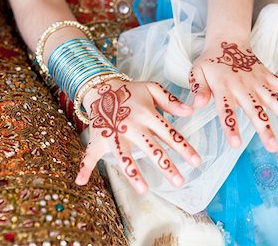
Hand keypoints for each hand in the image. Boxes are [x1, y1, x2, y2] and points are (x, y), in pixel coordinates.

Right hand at [75, 80, 201, 193]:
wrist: (102, 87)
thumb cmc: (130, 91)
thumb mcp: (152, 89)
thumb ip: (171, 100)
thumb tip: (191, 112)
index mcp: (147, 115)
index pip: (170, 134)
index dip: (184, 148)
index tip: (197, 162)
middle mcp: (132, 126)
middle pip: (152, 149)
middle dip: (166, 166)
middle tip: (179, 182)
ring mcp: (114, 134)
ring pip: (124, 156)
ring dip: (133, 174)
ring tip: (144, 190)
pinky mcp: (99, 138)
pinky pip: (89, 154)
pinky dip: (84, 167)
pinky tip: (80, 181)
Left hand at [190, 40, 277, 151]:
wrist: (226, 42)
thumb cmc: (210, 62)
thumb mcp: (197, 73)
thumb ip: (198, 89)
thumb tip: (196, 104)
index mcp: (224, 88)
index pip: (227, 110)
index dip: (231, 127)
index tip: (236, 144)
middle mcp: (243, 87)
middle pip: (255, 110)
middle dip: (265, 129)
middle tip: (273, 146)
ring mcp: (257, 82)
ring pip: (273, 99)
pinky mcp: (267, 76)